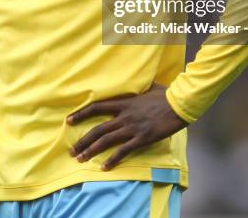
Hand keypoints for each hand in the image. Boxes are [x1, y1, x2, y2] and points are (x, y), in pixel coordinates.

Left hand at [67, 83, 187, 169]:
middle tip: (71, 150)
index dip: (81, 114)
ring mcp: (132, 128)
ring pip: (106, 141)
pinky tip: (104, 167)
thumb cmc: (164, 94)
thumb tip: (136, 80)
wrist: (178, 104)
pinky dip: (112, 160)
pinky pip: (123, 151)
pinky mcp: (142, 138)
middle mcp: (124, 116)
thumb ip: (137, 88)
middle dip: (83, 140)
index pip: (96, 107)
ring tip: (80, 158)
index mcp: (123, 102)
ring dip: (91, 150)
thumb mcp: (147, 86)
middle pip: (98, 129)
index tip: (69, 120)